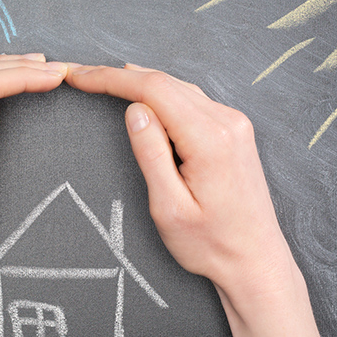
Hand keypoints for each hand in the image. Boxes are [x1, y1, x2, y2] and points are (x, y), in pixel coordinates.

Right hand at [66, 64, 323, 336]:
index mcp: (209, 139)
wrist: (256, 261)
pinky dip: (163, 94)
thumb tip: (134, 111)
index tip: (80, 76)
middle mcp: (227, 122)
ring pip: (180, 88)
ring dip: (142, 82)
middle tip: (83, 76)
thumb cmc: (211, 244)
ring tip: (105, 81)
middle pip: (166, 82)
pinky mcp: (235, 132)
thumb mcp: (169, 207)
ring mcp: (235, 125)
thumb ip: (151, 154)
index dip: (111, 78)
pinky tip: (145, 98)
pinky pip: (193, 100)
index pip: (153, 89)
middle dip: (121, 75)